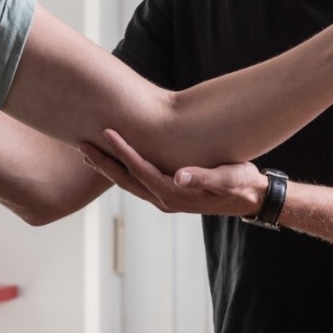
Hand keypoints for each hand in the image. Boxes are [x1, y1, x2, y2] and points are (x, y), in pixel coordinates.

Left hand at [81, 128, 266, 216]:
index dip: (122, 151)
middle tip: (81, 144)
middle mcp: (164, 199)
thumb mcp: (228, 178)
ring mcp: (164, 197)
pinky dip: (122, 169)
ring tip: (88, 151)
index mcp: (174, 194)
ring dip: (108, 167)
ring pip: (129, 181)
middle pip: (126, 179)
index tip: (106, 133)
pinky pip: (138, 180)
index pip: (140, 170)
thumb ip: (205, 177)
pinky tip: (114, 159)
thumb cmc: (241, 184)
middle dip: (103, 162)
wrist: (251, 197)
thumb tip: (180, 175)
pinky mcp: (168, 192)